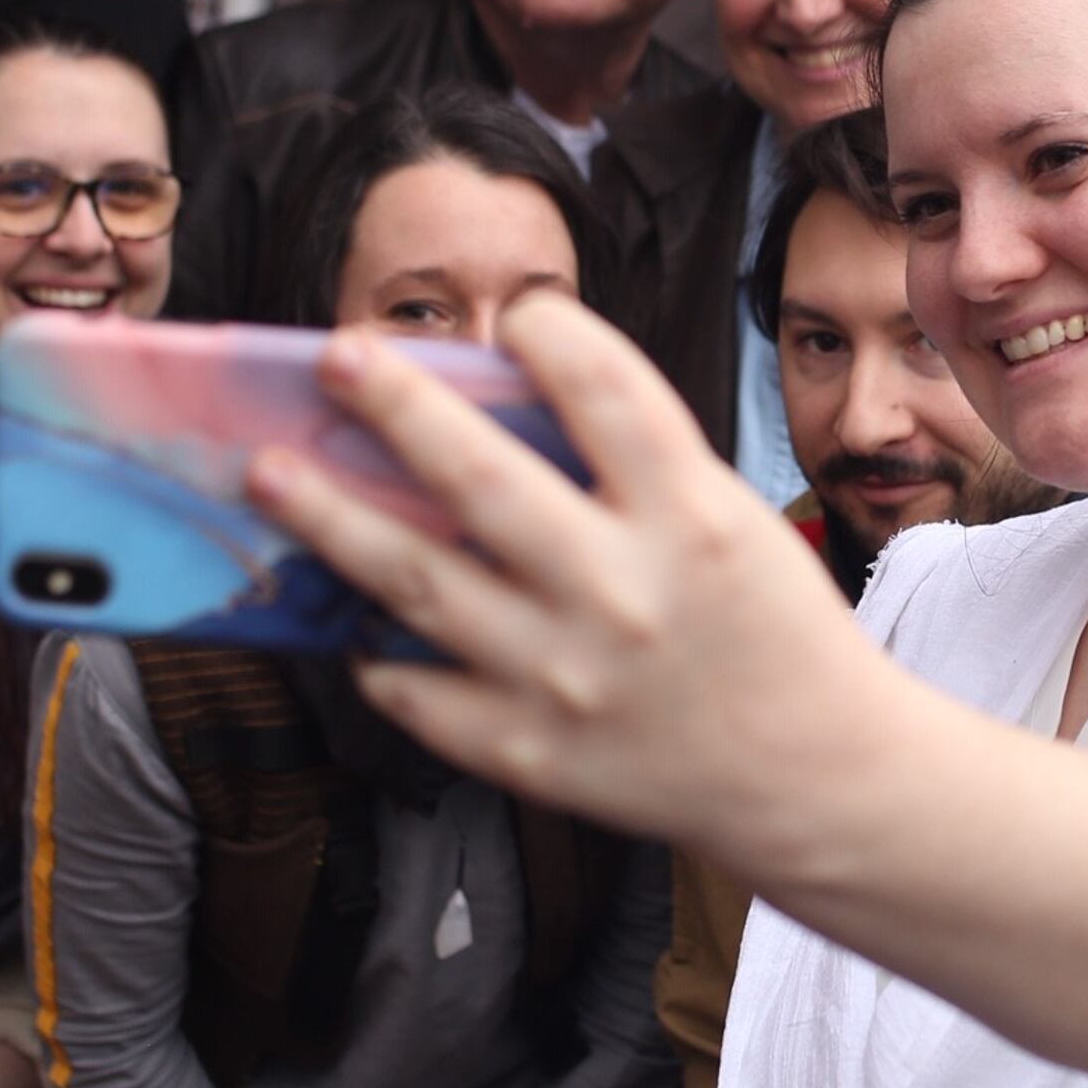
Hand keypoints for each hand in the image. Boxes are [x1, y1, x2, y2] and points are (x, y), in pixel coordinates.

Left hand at [245, 295, 883, 850]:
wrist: (815, 777)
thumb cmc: (772, 630)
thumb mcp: (731, 520)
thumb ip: (637, 465)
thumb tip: (507, 400)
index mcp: (691, 518)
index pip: (605, 389)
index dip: (551, 329)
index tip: (514, 310)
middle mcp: (622, 592)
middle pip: (481, 477)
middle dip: (396, 405)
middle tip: (338, 356)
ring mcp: (565, 678)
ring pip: (418, 582)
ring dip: (333, 519)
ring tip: (272, 471)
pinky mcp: (529, 752)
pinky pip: (420, 693)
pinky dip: (376, 654)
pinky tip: (347, 621)